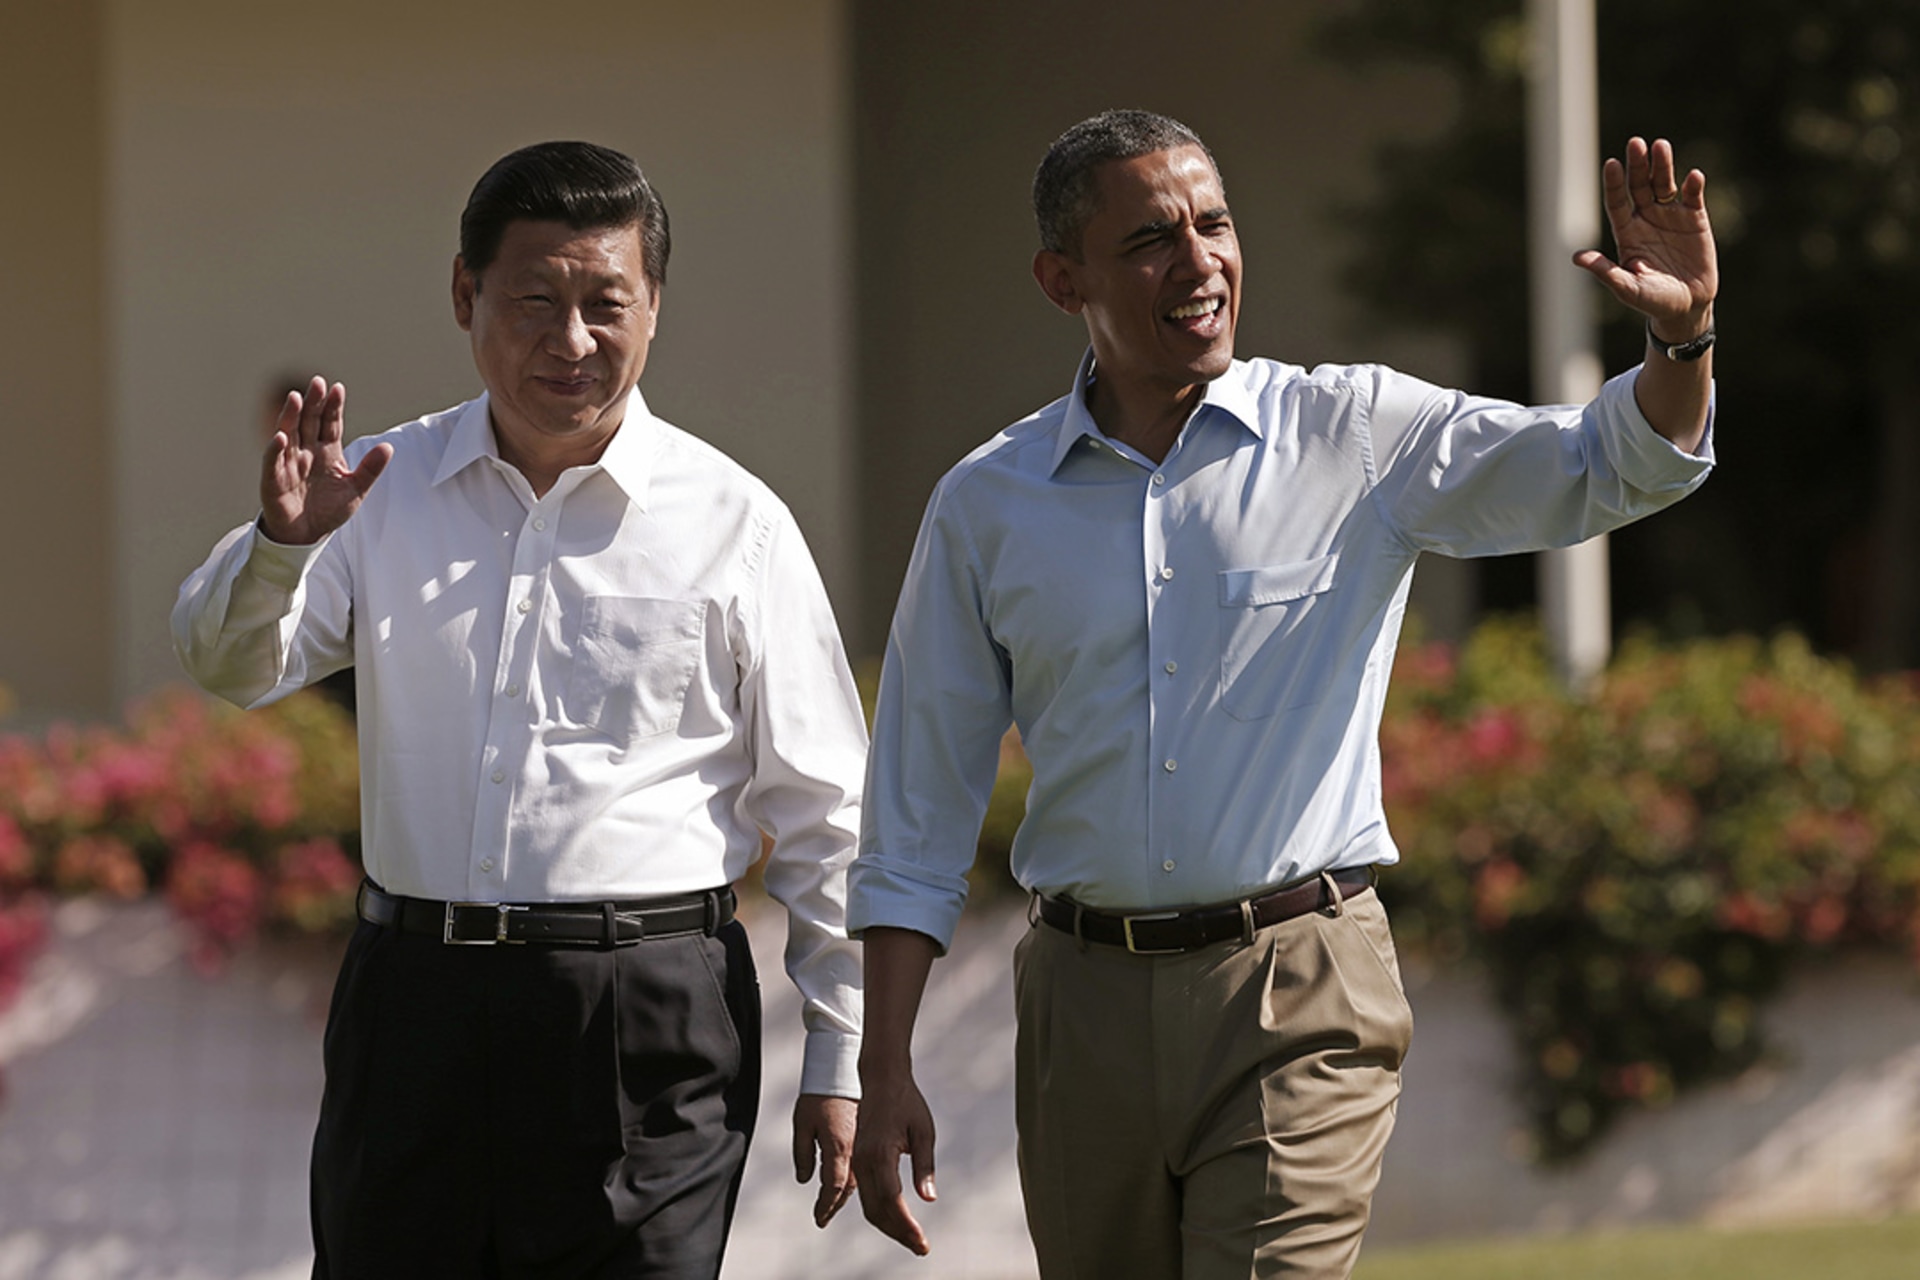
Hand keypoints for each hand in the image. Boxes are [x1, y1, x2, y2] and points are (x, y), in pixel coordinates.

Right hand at [260, 375, 391, 544]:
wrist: (307, 535)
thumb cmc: (329, 510)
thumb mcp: (356, 490)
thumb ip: (371, 469)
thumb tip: (388, 447)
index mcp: (327, 451)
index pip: (331, 424)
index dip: (334, 407)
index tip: (338, 388)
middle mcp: (307, 452)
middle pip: (309, 421)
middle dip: (313, 402)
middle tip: (317, 382)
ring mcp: (289, 463)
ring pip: (289, 434)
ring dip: (291, 416)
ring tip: (296, 398)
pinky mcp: (274, 480)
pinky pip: (273, 462)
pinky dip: (276, 450)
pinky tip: (281, 437)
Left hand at [793, 1094, 857, 1228]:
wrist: (845, 1072)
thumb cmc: (819, 1096)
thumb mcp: (803, 1122)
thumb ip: (802, 1152)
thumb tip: (803, 1178)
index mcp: (838, 1147)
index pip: (833, 1186)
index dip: (826, 1205)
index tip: (818, 1219)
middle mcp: (854, 1150)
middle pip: (846, 1188)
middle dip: (833, 1205)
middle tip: (822, 1219)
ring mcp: (861, 1145)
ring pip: (854, 1179)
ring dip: (842, 1195)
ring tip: (830, 1207)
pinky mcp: (864, 1139)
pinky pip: (859, 1167)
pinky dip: (849, 1180)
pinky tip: (844, 1184)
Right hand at [851, 1060, 936, 1255]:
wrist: (881, 1079)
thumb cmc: (906, 1102)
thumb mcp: (923, 1131)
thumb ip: (924, 1166)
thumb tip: (929, 1198)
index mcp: (880, 1153)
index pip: (893, 1200)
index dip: (907, 1225)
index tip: (923, 1242)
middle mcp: (863, 1161)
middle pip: (877, 1210)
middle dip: (899, 1233)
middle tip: (921, 1248)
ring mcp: (857, 1161)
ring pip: (869, 1206)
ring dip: (890, 1227)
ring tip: (912, 1240)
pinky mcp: (857, 1161)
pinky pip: (867, 1195)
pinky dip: (882, 1213)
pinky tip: (898, 1221)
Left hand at [1574, 137, 1717, 341]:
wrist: (1686, 307)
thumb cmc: (1651, 300)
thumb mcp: (1627, 288)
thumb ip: (1605, 271)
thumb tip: (1577, 257)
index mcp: (1626, 233)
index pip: (1617, 202)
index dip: (1614, 184)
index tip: (1611, 164)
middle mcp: (1646, 219)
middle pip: (1639, 186)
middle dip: (1638, 166)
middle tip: (1636, 143)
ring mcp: (1670, 216)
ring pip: (1664, 184)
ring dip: (1663, 166)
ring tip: (1661, 146)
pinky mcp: (1695, 219)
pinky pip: (1692, 197)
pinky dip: (1693, 186)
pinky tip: (1693, 177)